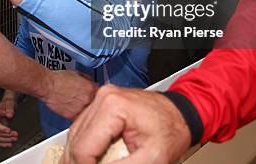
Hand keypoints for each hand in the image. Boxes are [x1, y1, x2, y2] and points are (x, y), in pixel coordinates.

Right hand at [0, 96, 18, 147]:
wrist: (7, 105)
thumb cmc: (7, 104)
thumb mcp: (10, 103)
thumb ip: (10, 108)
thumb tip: (9, 114)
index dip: (2, 129)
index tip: (9, 130)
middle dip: (6, 135)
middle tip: (15, 134)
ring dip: (6, 140)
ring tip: (14, 138)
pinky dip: (2, 143)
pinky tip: (8, 144)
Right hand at [42, 70, 97, 120]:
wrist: (48, 86)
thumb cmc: (59, 79)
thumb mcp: (77, 74)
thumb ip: (88, 80)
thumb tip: (91, 84)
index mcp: (92, 88)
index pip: (101, 94)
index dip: (96, 94)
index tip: (93, 95)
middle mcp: (88, 100)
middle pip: (95, 104)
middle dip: (90, 102)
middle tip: (83, 100)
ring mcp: (81, 109)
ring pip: (87, 112)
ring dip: (84, 110)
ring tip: (76, 105)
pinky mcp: (72, 116)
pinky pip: (78, 118)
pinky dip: (77, 116)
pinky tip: (72, 110)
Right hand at [62, 86, 190, 163]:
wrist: (180, 113)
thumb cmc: (171, 129)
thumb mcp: (153, 158)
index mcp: (112, 107)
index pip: (83, 147)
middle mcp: (102, 99)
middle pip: (75, 142)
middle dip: (78, 163)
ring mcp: (100, 100)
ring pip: (74, 136)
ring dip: (77, 157)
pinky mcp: (100, 106)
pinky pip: (82, 131)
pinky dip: (82, 148)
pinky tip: (87, 160)